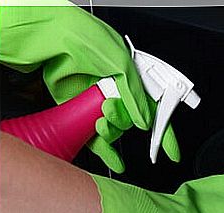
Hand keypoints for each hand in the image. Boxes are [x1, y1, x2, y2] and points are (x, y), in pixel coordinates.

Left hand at [0, 3, 179, 171]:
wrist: (52, 38)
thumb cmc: (87, 39)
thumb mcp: (121, 63)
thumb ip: (135, 94)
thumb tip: (145, 121)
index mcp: (135, 79)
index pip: (156, 109)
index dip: (165, 131)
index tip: (171, 151)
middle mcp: (119, 91)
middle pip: (133, 120)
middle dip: (125, 120)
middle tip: (109, 109)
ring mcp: (100, 103)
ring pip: (115, 129)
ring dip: (111, 131)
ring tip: (99, 120)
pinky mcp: (83, 113)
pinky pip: (97, 139)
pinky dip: (107, 154)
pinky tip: (115, 163)